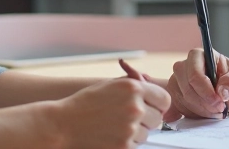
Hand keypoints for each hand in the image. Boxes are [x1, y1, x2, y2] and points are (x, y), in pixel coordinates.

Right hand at [50, 77, 170, 147]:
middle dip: (148, 118)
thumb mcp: (110, 85)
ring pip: (148, 133)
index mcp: (133, 88)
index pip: (165, 99)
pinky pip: (136, 145)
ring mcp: (130, 128)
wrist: (63, 124)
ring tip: (115, 125)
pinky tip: (111, 134)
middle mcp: (134, 107)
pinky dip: (127, 142)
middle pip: (158, 118)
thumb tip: (154, 90)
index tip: (151, 106)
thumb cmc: (86, 103)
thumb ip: (134, 85)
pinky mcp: (124, 146)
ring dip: (137, 131)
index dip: (158, 103)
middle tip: (129, 117)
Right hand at [165, 48, 228, 120]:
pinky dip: (194, 114)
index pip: (195, 75)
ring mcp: (176, 81)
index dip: (206, 91)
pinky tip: (205, 112)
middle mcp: (182, 66)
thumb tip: (222, 91)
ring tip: (217, 110)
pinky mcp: (174, 96)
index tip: (220, 102)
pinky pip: (179, 109)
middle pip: (188, 90)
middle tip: (221, 109)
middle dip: (205, 104)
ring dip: (202, 111)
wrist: (226, 91)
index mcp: (197, 55)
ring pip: (184, 101)